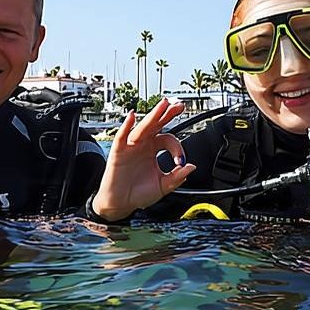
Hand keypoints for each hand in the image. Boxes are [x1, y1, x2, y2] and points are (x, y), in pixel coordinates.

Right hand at [91, 99, 195, 220]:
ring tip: (163, 105)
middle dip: (168, 114)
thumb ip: (177, 177)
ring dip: (153, 115)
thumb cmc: (139, 194)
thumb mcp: (163, 186)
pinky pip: (122, 136)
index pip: (169, 139)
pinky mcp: (118, 152)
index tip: (180, 161)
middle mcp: (143, 144)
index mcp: (154, 149)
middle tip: (179, 105)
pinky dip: (126, 126)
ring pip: (143, 127)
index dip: (177, 147)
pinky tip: (131, 116)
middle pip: (157, 125)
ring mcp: (131, 146)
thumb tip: (191, 167)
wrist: (121, 204)